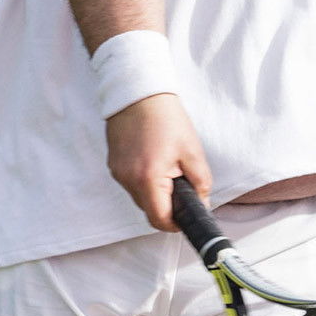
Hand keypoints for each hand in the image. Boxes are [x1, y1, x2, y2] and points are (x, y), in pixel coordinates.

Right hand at [105, 93, 211, 231]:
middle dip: (168, 204)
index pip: (160, 219)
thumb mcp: (192, 151)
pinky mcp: (113, 164)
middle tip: (182, 182)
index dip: (176, 223)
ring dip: (156, 191)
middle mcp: (127, 180)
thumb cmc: (166, 118)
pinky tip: (154, 158)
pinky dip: (144, 179)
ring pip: (140, 197)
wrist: (138, 92)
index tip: (187, 216)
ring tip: (168, 165)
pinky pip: (131, 183)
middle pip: (149, 209)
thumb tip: (202, 204)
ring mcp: (117, 172)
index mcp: (147, 179)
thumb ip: (200, 183)